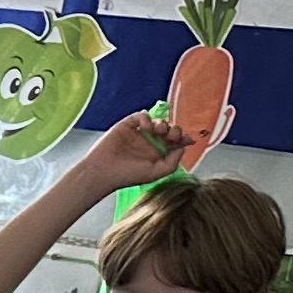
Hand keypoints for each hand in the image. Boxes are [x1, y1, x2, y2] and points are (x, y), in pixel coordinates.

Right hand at [80, 112, 198, 192]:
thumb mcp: (157, 173)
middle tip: (171, 136)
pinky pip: (141, 116)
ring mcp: (139, 133)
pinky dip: (146, 119)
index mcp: (157, 153)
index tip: (188, 139)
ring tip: (158, 132)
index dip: (183, 138)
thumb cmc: (127, 176)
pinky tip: (145, 128)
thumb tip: (182, 147)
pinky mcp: (127, 126)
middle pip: (169, 129)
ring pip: (157, 121)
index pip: (175, 141)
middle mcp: (149, 142)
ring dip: (163, 124)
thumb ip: (173, 162)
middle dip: (174, 130)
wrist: (104, 172)